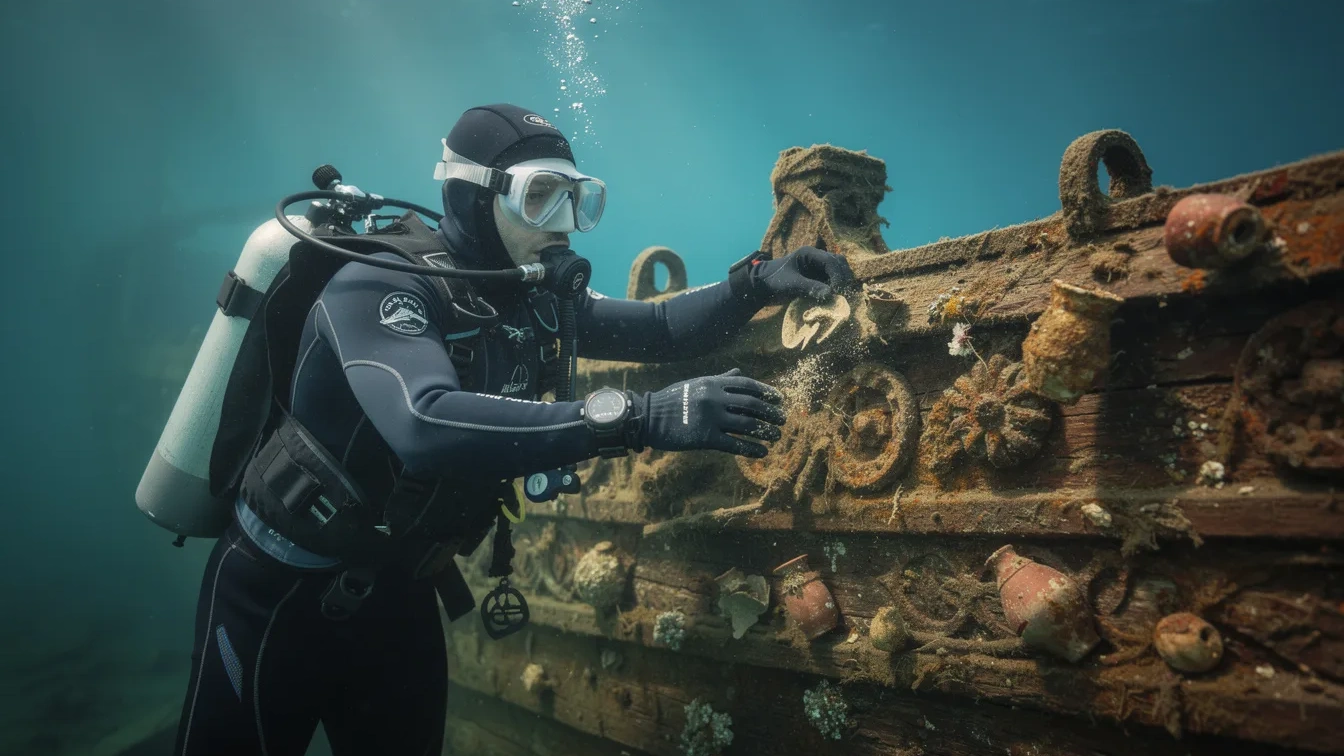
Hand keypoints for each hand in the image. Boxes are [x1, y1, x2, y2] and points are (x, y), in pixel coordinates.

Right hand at [634, 369, 785, 457]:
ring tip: (776, 436)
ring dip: (765, 431)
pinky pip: (734, 443)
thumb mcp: (697, 384)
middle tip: (783, 420)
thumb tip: (739, 373)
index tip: (780, 399)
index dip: (767, 392)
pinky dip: (751, 449)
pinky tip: (762, 452)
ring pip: (747, 425)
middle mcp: (715, 398)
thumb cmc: (672, 399)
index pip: (748, 386)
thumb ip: (720, 379)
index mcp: (714, 383)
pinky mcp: (705, 437)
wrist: (649, 417)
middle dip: (771, 413)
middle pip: (752, 405)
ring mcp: (711, 418)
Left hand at [749, 246, 857, 303]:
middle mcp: (816, 257)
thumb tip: (831, 294)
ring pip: (838, 270)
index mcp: (809, 253)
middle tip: (843, 293)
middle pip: (839, 262)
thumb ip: (810, 287)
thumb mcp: (791, 284)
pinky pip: (832, 279)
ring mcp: (817, 266)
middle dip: (843, 277)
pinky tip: (835, 297)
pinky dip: (836, 286)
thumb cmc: (774, 281)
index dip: (838, 275)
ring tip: (841, 296)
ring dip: (842, 281)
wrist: (763, 285)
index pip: (831, 261)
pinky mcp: (817, 276)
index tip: (838, 291)